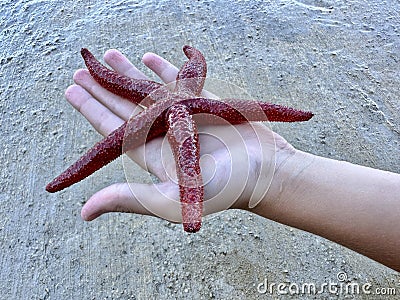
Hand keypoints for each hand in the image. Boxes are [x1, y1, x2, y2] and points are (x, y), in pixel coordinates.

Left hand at [65, 49, 295, 223]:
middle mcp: (164, 135)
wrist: (267, 172)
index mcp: (152, 155)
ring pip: (149, 91)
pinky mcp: (205, 104)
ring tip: (109, 55)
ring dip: (128, 73)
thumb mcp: (171, 200)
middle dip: (103, 88)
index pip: (112, 129)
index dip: (91, 109)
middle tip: (80, 69)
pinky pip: (179, 82)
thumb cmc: (223, 189)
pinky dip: (163, 70)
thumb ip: (130, 200)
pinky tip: (148, 57)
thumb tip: (84, 213)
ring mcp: (184, 117)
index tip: (72, 89)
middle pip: (125, 107)